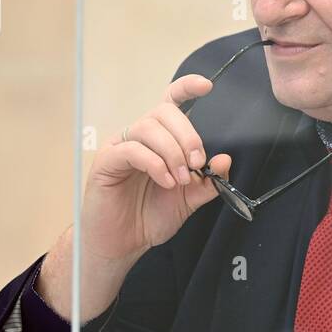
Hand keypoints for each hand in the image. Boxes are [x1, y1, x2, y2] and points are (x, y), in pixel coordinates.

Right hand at [82, 74, 231, 263]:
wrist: (122, 244)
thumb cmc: (149, 217)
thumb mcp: (188, 199)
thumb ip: (208, 181)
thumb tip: (225, 160)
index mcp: (160, 140)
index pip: (171, 102)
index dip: (187, 87)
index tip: (207, 86)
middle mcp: (140, 137)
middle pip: (164, 112)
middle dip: (187, 135)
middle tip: (197, 162)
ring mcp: (121, 147)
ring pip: (148, 128)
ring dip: (172, 152)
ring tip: (180, 179)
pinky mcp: (106, 161)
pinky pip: (132, 150)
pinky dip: (155, 164)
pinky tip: (165, 181)